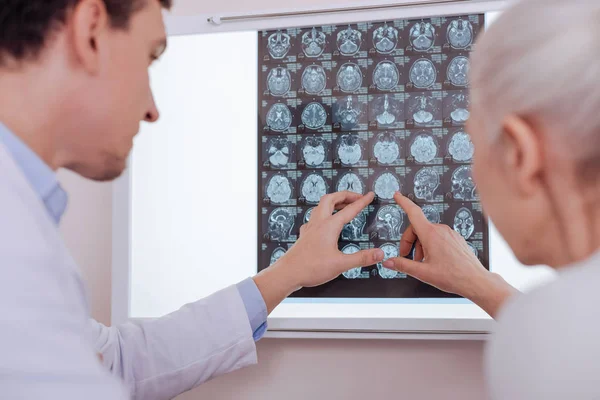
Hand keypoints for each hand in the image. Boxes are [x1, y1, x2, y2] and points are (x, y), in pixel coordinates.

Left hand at [283, 191, 383, 287]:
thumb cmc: (311, 268)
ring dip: (333, 201)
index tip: (370, 195)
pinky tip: (325, 221)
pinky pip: (314, 217)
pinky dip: (323, 213)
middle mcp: (319, 223)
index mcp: (329, 226)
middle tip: (356, 197)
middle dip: (345, 195)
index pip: (349, 209)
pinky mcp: (305, 234)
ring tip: (343, 205)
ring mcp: (310, 227)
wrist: (288, 273)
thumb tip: (379, 254)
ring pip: (321, 206)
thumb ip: (361, 258)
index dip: (362, 201)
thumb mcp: (341, 264)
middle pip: (331, 199)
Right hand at [382, 192, 516, 317]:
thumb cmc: (453, 276)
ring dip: (420, 246)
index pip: (413, 212)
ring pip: (427, 234)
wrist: (475, 281)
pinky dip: (430, 246)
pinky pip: (438, 237)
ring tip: (422, 262)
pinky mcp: (455, 238)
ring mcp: (450, 233)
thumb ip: (403, 265)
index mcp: (431, 235)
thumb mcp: (423, 272)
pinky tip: (433, 260)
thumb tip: (389, 262)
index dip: (403, 202)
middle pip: (417, 228)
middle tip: (406, 256)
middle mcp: (441, 230)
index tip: (397, 196)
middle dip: (409, 241)